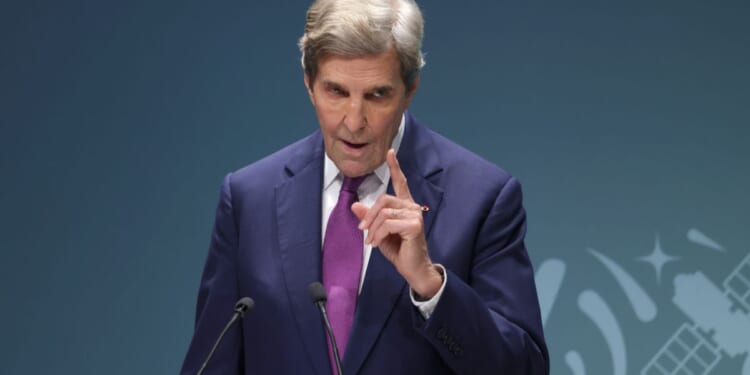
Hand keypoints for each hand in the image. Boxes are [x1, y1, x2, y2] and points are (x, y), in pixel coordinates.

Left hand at [351, 149, 442, 297]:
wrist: (413, 269)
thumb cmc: (399, 250)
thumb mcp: (378, 232)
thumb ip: (369, 218)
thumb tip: (355, 205)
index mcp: (405, 206)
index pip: (401, 182)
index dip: (395, 166)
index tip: (390, 151)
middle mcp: (412, 207)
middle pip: (384, 199)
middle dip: (369, 215)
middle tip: (363, 230)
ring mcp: (415, 215)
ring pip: (384, 213)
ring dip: (372, 229)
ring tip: (371, 241)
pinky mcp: (415, 225)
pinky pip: (388, 224)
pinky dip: (378, 234)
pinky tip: (377, 243)